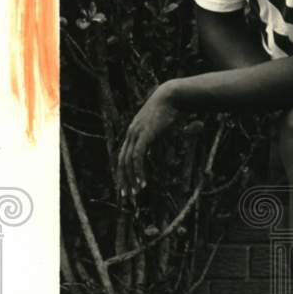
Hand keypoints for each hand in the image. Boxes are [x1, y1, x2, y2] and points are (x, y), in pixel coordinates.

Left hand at [117, 82, 179, 198]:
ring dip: (131, 179)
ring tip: (136, 192)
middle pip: (121, 162)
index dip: (123, 173)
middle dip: (123, 180)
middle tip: (126, 196)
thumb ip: (156, 137)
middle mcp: (131, 134)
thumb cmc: (169, 111)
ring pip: (128, 162)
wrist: (171, 96)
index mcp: (133, 133)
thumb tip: (160, 144)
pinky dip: (138, 171)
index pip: (123, 157)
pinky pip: (137, 157)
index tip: (126, 186)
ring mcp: (136, 134)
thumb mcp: (160, 127)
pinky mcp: (144, 135)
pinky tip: (142, 182)